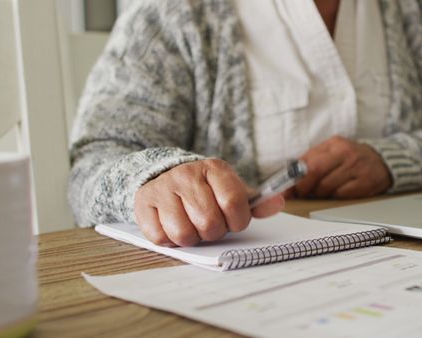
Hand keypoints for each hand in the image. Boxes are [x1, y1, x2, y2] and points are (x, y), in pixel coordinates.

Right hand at [134, 159, 283, 246]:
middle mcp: (187, 174)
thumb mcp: (232, 190)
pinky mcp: (143, 203)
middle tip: (210, 224)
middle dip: (213, 232)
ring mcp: (163, 188)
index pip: (234, 202)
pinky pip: (160, 237)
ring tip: (192, 225)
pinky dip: (169, 240)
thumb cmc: (205, 190)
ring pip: (183, 233)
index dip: (237, 221)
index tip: (234, 221)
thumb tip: (278, 203)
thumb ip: (256, 201)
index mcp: (215, 168)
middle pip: (209, 222)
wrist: (165, 176)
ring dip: (191, 238)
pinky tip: (172, 225)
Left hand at [294, 136, 391, 198]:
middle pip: (315, 171)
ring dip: (318, 193)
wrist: (383, 162)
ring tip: (321, 191)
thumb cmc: (350, 158)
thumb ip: (311, 160)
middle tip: (301, 193)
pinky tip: (336, 193)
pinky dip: (334, 197)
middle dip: (303, 187)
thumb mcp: (332, 151)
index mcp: (334, 144)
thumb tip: (288, 177)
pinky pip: (341, 195)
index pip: (307, 161)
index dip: (293, 178)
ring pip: (326, 187)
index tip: (284, 189)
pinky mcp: (365, 183)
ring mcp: (356, 168)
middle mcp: (345, 153)